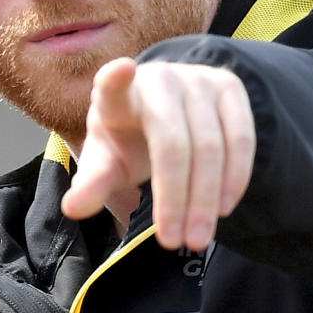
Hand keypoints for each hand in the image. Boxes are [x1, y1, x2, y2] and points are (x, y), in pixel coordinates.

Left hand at [61, 57, 255, 249]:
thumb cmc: (128, 141)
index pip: (111, 85)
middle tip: (173, 242)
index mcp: (116, 96)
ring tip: (196, 239)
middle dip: (175, 199)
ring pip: (211, 146)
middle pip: (172, 144)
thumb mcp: (107, 163)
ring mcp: (198, 80)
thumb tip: (72, 209)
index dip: (115, 79)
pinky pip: (241, 139)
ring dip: (206, 200)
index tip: (120, 70)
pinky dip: (234, 179)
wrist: (168, 113)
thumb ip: (92, 185)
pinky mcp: (229, 87)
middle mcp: (159, 80)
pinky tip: (223, 209)